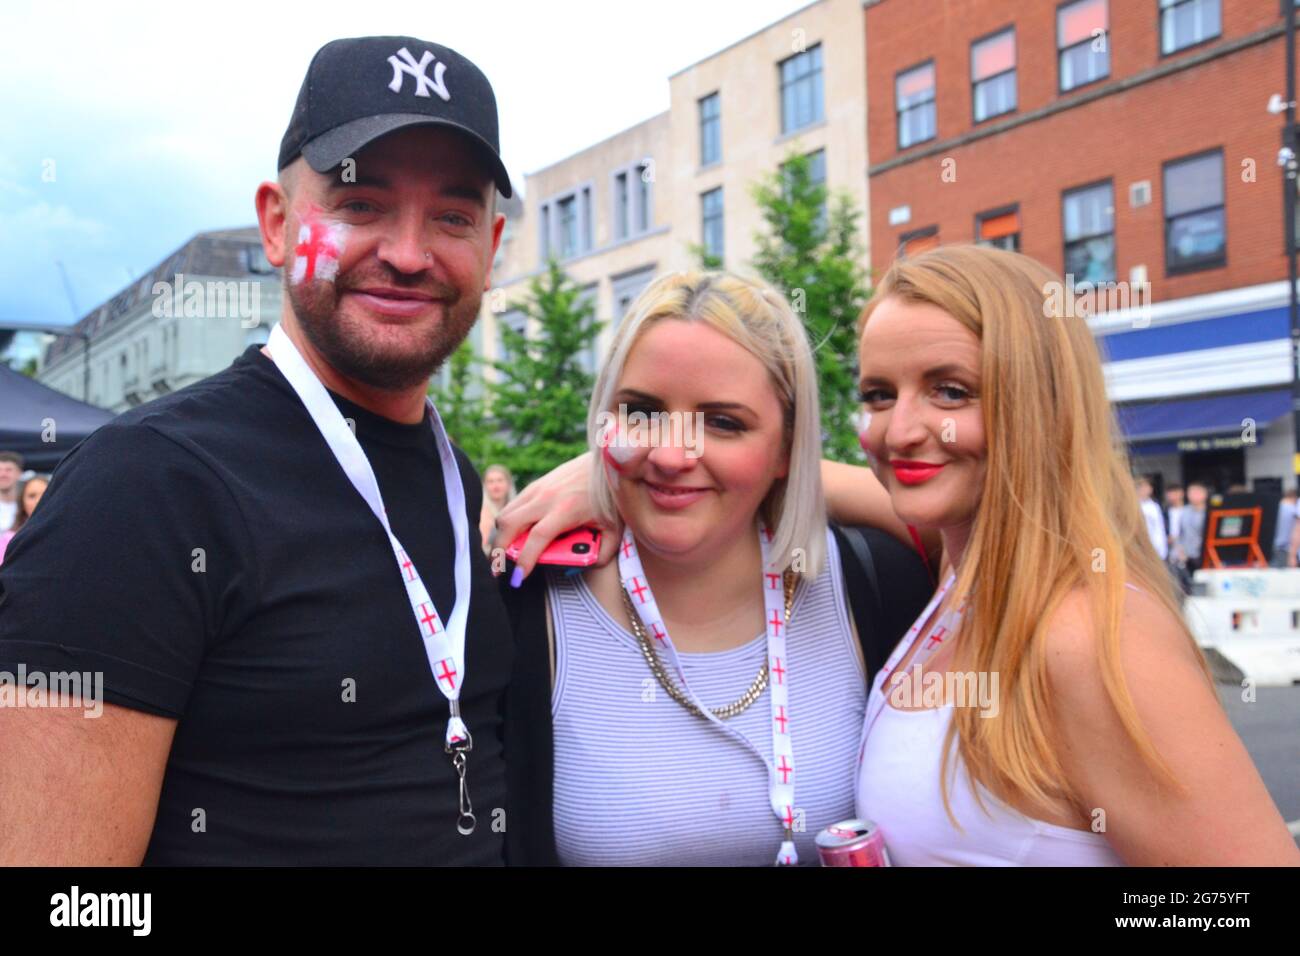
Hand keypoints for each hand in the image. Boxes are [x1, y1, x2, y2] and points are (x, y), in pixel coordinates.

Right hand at [493, 451, 620, 582]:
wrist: (607, 463)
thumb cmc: (611, 498)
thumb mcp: (614, 530)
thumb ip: (601, 554)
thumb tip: (581, 568)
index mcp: (566, 510)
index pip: (537, 538)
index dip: (525, 559)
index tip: (519, 577)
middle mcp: (546, 498)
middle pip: (509, 524)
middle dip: (500, 549)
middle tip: (498, 569)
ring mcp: (538, 488)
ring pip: (506, 514)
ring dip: (501, 536)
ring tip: (503, 554)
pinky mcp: (536, 484)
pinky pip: (513, 505)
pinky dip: (508, 522)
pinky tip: (513, 535)